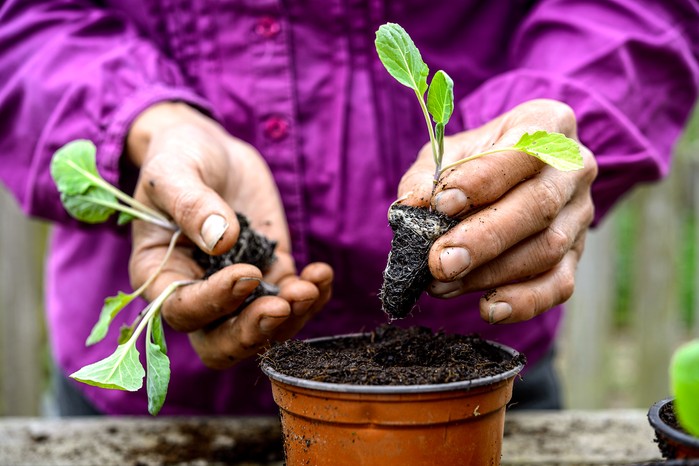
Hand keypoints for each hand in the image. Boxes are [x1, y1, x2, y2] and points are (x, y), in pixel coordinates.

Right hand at [126, 102, 332, 368]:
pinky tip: (321, 273)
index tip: (247, 273)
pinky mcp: (271, 274)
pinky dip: (312, 296)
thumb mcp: (174, 172)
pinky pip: (292, 302)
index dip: (216, 302)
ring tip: (311, 285)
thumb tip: (222, 239)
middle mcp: (197, 293)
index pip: (184, 310)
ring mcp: (238, 290)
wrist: (212, 150)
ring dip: (291, 317)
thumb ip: (192, 204)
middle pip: (221, 343)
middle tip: (284, 304)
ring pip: (263, 331)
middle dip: (254, 332)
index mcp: (159, 275)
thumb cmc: (179, 158)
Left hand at [398, 99, 596, 323]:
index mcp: (547, 124)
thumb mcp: (447, 153)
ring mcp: (580, 213)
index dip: (483, 180)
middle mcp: (573, 167)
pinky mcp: (576, 254)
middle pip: (539, 206)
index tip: (443, 204)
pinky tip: (489, 310)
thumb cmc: (474, 160)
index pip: (524, 150)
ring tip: (442, 284)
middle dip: (485, 238)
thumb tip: (412, 208)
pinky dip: (524, 302)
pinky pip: (559, 284)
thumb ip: (427, 176)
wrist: (509, 173)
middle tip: (440, 262)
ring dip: (490, 273)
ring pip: (546, 249)